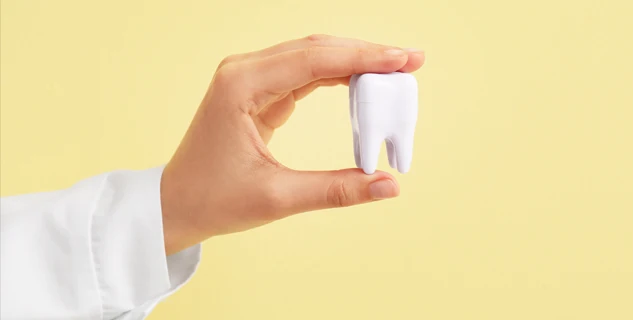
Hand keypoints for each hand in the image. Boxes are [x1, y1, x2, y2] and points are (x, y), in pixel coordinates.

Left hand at [159, 35, 424, 254]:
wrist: (174, 205)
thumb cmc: (213, 199)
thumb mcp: (278, 198)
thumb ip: (337, 190)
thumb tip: (389, 186)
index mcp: (242, 86)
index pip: (315, 59)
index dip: (363, 57)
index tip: (402, 59)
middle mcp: (245, 71)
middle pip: (318, 47)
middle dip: (367, 52)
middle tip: (412, 60)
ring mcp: (251, 76)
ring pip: (315, 54)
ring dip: (356, 59)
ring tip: (398, 68)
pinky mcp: (259, 89)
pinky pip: (307, 71)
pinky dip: (340, 73)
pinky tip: (367, 80)